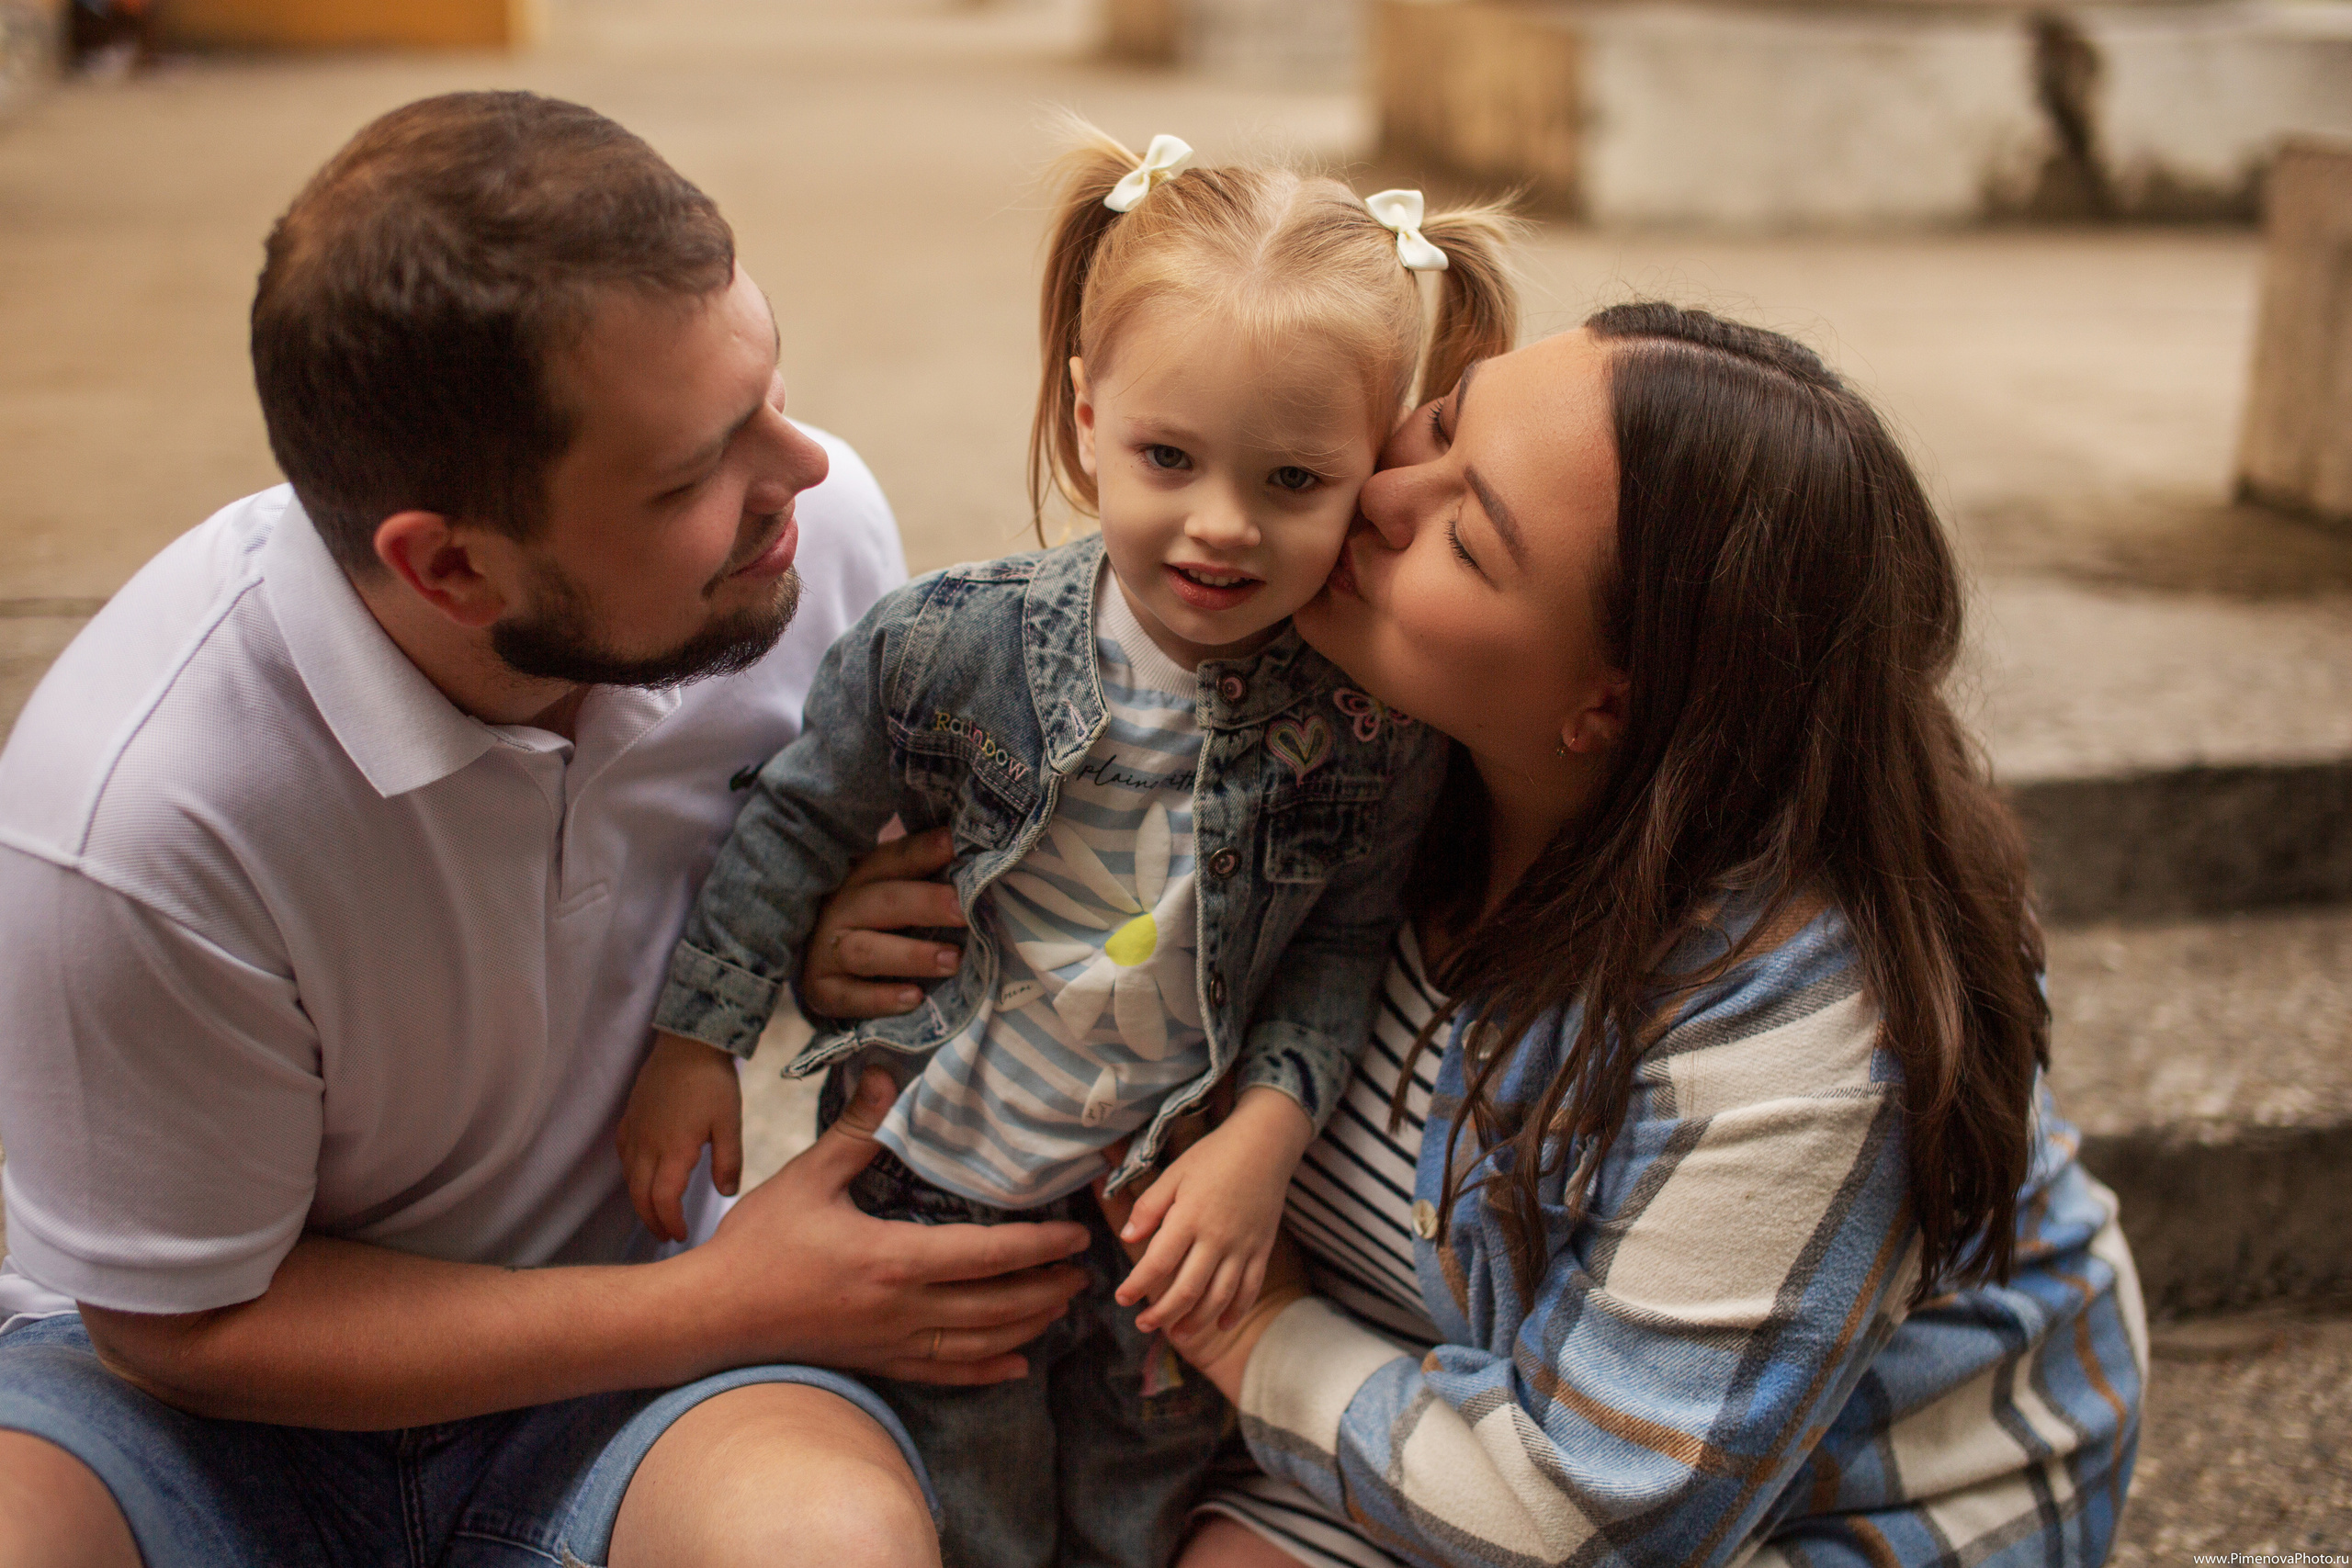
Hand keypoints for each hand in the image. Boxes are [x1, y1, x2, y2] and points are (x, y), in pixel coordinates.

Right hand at [617, 1031, 744, 1242]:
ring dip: (640, 1201)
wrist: (687, 1042)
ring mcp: (634, 1131)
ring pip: (629, 1178)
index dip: (671, 1222)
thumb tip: (728, 1193)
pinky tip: (642, 1177)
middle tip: (667, 1235)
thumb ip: (728, 1161)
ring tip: (656, 1213)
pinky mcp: (630, 1118)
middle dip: (652, 1220)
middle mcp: (646, 1145)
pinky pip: (623, 1156)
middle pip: (640, 1196)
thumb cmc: (712, 1082)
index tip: (681, 1235)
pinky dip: (631, 1175)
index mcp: (673, 1150)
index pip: (663, 1200)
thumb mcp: (729, 1123)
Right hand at [685, 1068, 1092, 1384]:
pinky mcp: (876, 1364)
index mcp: (893, 1259)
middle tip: (1084, 1273)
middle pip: (997, 1307)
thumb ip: (855, 1131)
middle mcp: (902, 1309)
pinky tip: (1015, 1366)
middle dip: (1047, 1290)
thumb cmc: (757, 1247)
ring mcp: (891, 1344)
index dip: (1039, 1246)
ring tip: (1061, 1308)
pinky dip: (987, 1371)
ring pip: (980, 1345)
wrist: (712, 1317)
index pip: (986, 1254)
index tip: (1075, 1235)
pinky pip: (945, 1375)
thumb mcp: (806, 1178)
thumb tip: (885, 1076)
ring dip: (1028, 1327)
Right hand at [799, 827, 965, 1018]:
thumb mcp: (889, 893)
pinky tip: (915, 998)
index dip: (922, 851)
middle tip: (965, 911)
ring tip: (952, 960)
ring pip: (865, 950)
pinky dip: (882, 999)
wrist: (812, 962)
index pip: (892, 860)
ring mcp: (826, 951)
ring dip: (910, 955)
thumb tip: (978, 866)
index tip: (953, 844)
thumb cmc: (869, 922)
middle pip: (882, 902)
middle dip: (925, 903)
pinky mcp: (822, 990)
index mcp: (859, 878)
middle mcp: (839, 909)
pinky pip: (850, 996)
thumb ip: (924, 880)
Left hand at [1106, 1087, 1313, 1335]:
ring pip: (1218, 1297)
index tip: (1121, 1298)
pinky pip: (1249, 1289)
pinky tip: (1220, 1325)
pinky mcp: (1262, 1249)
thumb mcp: (1174, 1172)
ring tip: (1176, 1334)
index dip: (1136, 1285)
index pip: (1158, 1263)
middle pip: (1187, 1289)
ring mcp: (1242, 1247)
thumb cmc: (1213, 1155)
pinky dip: (1235, 1311)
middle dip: (1162, 1313)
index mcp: (1189, 1217)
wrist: (1265, 1144)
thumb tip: (1126, 1236)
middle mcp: (1216, 1238)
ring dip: (1196, 1321)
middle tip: (1143, 1324)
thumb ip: (1149, 1207)